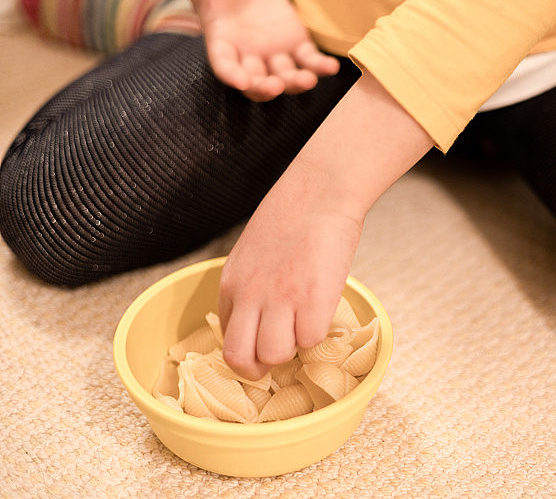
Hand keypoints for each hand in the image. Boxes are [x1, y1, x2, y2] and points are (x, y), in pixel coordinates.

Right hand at [155, 0, 339, 99]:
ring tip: (306, 81)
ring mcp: (275, 58)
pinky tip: (332, 69)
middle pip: (256, 82)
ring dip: (295, 83)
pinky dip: (320, 67)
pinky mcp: (297, 48)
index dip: (232, 75)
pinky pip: (309, 62)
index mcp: (224, 47)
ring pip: (285, 78)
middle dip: (264, 87)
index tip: (239, 82)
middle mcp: (249, 59)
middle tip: (272, 87)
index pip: (225, 67)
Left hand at [218, 175, 362, 379]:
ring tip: (306, 325)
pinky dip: (319, 333)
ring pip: (275, 356)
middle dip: (261, 367)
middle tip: (282, 353)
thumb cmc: (292, 216)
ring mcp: (281, 299)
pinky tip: (324, 310)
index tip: (266, 344)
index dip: (249, 349)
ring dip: (293, 349)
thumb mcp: (253, 253)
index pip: (228, 340)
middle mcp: (250, 295)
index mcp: (232, 284)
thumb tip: (263, 317)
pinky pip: (311, 340)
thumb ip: (251, 285)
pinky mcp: (313, 299)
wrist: (319, 191)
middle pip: (240, 359)